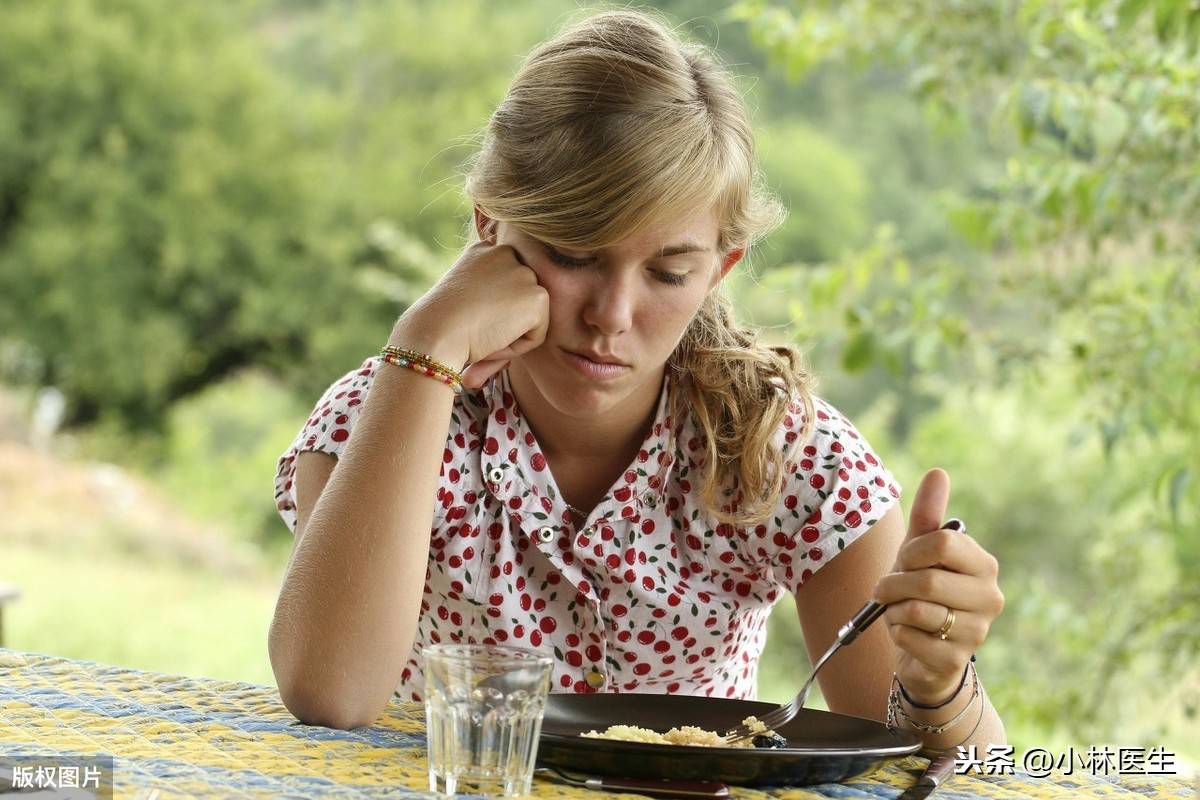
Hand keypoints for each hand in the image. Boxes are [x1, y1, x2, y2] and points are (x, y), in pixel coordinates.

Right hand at [393, 233, 549, 388]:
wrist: (436, 331)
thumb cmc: (439, 325)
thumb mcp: (461, 300)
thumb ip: (486, 298)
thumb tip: (503, 325)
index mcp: (483, 250)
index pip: (503, 285)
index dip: (489, 310)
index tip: (468, 319)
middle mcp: (506, 253)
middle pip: (519, 300)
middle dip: (502, 322)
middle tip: (475, 331)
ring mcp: (524, 273)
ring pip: (528, 317)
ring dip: (508, 335)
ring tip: (481, 335)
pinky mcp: (537, 297)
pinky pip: (537, 334)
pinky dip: (516, 348)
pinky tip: (493, 341)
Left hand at [871, 468, 1004, 703]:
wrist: (922, 650)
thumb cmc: (921, 593)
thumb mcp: (919, 551)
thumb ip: (928, 515)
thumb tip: (938, 472)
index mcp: (983, 565)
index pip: (942, 543)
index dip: (910, 551)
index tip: (904, 561)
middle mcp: (989, 597)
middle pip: (926, 580)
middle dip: (893, 584)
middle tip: (886, 590)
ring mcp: (977, 631)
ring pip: (916, 610)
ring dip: (892, 610)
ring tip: (898, 612)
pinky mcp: (956, 660)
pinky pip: (910, 638)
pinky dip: (896, 634)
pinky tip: (906, 635)